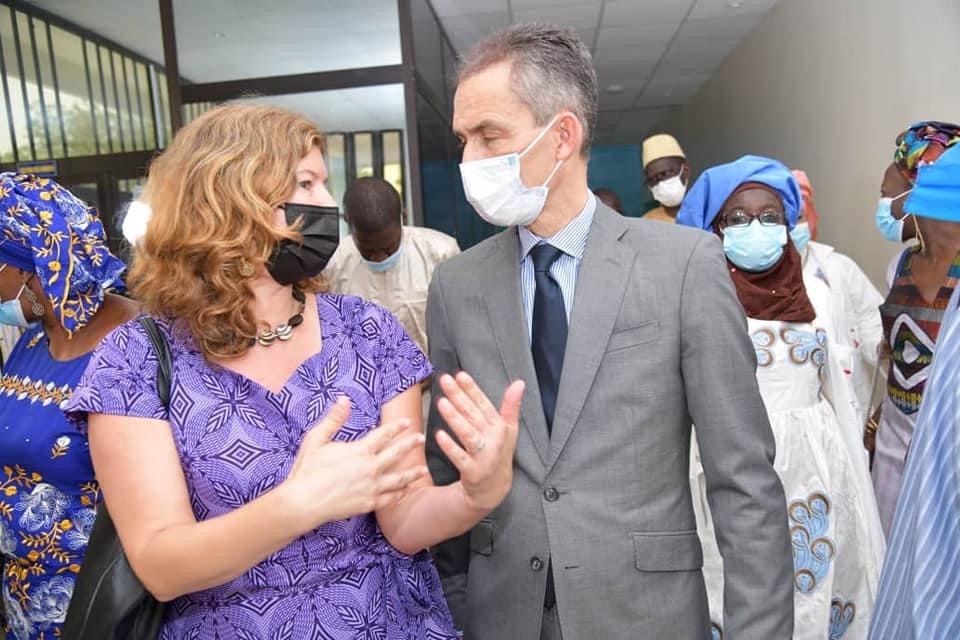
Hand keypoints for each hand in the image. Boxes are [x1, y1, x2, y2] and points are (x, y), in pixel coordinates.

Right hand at [283, 397, 428, 529]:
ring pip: (399, 479)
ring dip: (412, 472)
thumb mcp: (316, 439)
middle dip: (410, 444)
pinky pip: (390, 498)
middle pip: (397, 454)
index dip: (397, 427)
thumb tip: (344, 399)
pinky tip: (406, 490)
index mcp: (360, 451)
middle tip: (421, 438)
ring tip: (424, 468)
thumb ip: (334, 419)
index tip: (407, 422)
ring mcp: (371, 488)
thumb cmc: (307, 470)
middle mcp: (370, 468)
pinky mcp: (368, 504)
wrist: (303, 503)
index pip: (384, 435)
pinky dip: (400, 494)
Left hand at [434, 372, 524, 512]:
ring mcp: (484, 456)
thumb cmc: (499, 452)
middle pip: (474, 415)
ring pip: (468, 434)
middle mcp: (494, 440)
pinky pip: (460, 457)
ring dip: (456, 419)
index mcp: (500, 427)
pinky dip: (450, 447)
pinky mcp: (473, 471)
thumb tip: (520, 383)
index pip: (484, 404)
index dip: (472, 389)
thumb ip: (511, 406)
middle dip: (459, 396)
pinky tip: (439, 434)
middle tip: (444, 380)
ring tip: (442, 403)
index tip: (460, 375)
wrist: (493, 488)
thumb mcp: (509, 429)